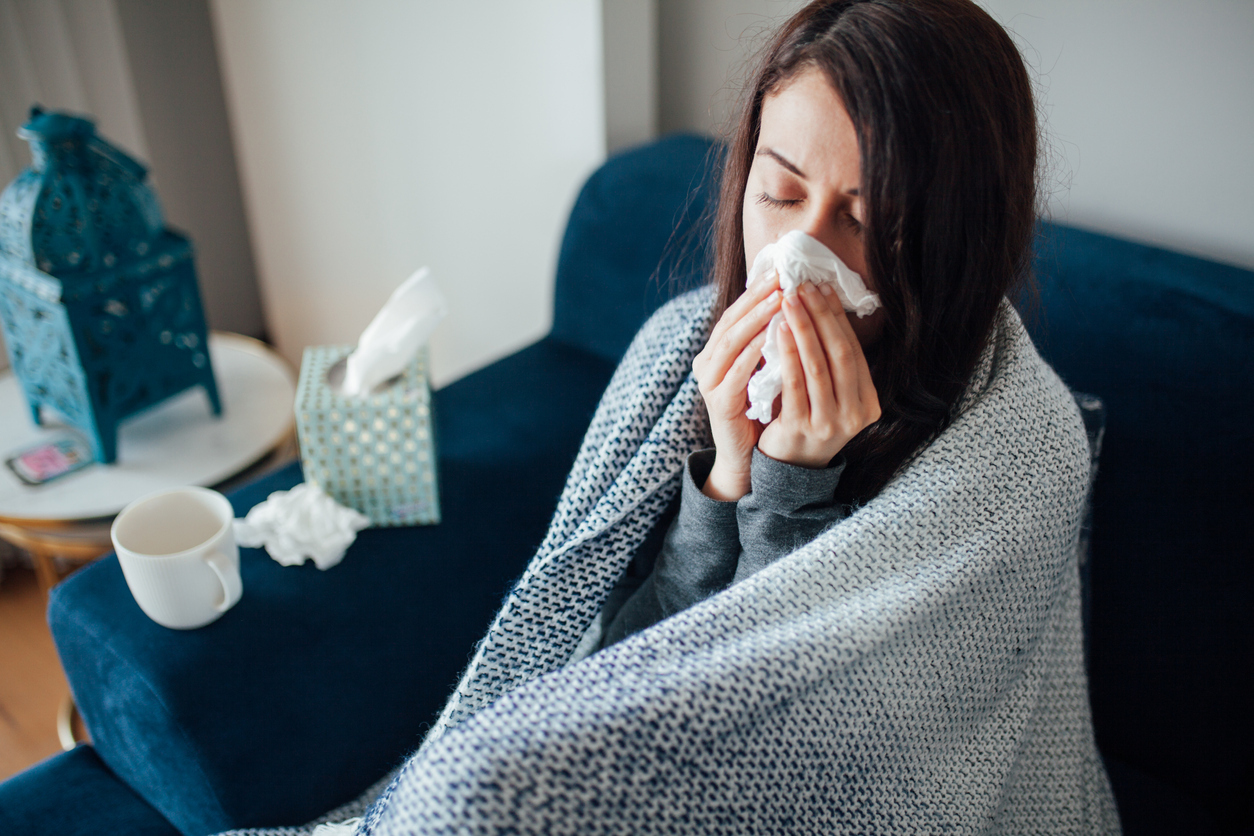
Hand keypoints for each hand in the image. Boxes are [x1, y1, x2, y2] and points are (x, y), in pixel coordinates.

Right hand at [692, 274, 781, 499]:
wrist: (747, 458)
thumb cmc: (761, 410)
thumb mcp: (766, 370)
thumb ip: (771, 342)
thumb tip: (795, 303)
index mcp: (717, 352)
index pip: (736, 313)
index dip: (757, 292)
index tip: (782, 271)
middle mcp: (707, 363)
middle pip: (731, 321)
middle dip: (757, 298)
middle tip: (781, 278)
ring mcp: (709, 383)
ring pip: (731, 342)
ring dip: (756, 319)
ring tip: (779, 300)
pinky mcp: (718, 403)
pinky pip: (735, 373)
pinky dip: (752, 354)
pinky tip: (770, 338)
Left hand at [756, 282, 880, 468]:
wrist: (788, 469)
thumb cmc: (807, 420)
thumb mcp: (830, 396)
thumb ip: (832, 363)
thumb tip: (823, 306)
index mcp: (868, 404)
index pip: (854, 351)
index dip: (838, 318)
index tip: (822, 288)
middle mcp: (855, 415)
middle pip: (841, 355)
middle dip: (822, 317)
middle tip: (804, 286)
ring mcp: (829, 424)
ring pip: (819, 367)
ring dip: (804, 329)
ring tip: (790, 301)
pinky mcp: (801, 429)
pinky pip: (795, 384)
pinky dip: (788, 354)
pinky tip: (778, 331)